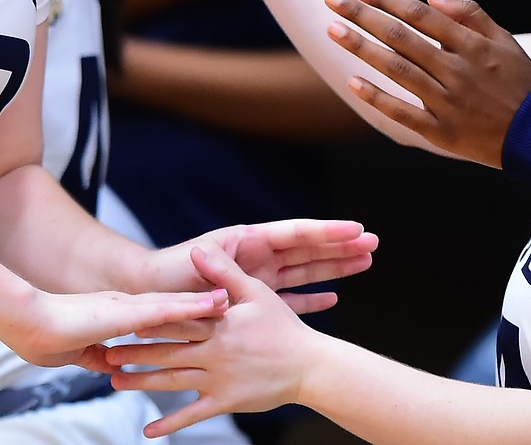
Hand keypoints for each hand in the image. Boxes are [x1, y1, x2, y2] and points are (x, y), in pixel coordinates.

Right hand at [0, 287, 230, 372]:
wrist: (24, 321)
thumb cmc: (40, 336)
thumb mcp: (76, 353)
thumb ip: (97, 356)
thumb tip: (111, 367)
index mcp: (114, 314)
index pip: (153, 315)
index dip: (177, 312)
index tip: (200, 313)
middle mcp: (125, 306)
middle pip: (169, 306)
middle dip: (196, 305)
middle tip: (227, 300)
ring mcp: (126, 307)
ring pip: (173, 304)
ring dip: (202, 303)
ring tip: (229, 299)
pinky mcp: (125, 312)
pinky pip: (165, 310)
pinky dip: (191, 307)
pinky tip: (212, 306)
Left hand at [106, 244, 319, 436]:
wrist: (310, 367)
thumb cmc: (284, 328)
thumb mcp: (256, 293)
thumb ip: (224, 273)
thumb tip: (199, 249)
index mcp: (220, 324)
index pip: (178, 321)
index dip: (149, 320)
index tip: (122, 319)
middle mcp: (215, 352)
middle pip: (168, 351)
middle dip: (136, 353)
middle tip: (106, 353)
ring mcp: (219, 379)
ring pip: (173, 380)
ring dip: (143, 382)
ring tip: (115, 381)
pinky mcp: (226, 401)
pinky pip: (193, 414)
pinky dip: (170, 423)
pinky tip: (148, 430)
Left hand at [142, 219, 377, 314]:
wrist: (155, 300)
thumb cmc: (171, 278)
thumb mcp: (192, 270)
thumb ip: (209, 266)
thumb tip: (205, 255)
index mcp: (247, 243)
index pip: (293, 233)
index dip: (325, 232)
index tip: (355, 229)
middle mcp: (258, 258)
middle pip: (307, 250)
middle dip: (340, 246)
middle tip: (375, 242)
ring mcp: (260, 279)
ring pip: (305, 270)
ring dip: (334, 267)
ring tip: (367, 261)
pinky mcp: (256, 301)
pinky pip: (290, 298)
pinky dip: (310, 298)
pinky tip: (334, 297)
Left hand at [322, 0, 530, 167]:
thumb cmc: (520, 82)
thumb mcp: (504, 40)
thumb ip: (469, 14)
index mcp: (471, 46)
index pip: (420, 15)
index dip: (387, 0)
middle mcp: (457, 71)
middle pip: (401, 38)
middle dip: (362, 16)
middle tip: (331, 0)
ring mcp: (448, 102)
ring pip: (397, 70)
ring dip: (361, 49)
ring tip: (332, 31)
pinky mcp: (442, 132)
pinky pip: (404, 113)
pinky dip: (378, 98)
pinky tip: (352, 82)